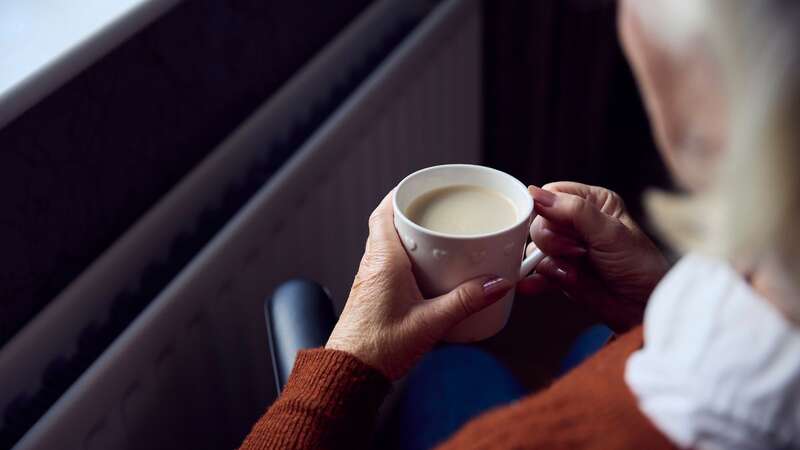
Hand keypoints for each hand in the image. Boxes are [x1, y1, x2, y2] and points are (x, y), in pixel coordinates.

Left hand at [326, 192, 512, 379]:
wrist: (350, 373)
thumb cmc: (378, 348)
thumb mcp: (431, 323)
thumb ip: (466, 301)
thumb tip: (496, 283)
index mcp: (383, 261)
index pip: (384, 212)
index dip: (401, 194)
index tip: (422, 187)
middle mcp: (372, 265)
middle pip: (387, 224)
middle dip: (412, 214)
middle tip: (439, 212)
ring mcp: (370, 279)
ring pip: (387, 244)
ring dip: (408, 236)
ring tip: (438, 238)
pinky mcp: (372, 294)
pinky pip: (388, 263)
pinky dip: (406, 257)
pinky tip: (426, 272)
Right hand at [518, 182, 668, 331]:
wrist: (643, 306)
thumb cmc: (638, 265)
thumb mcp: (609, 232)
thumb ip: (573, 211)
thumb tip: (536, 195)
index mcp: (592, 202)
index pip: (552, 193)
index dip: (547, 209)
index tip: (556, 225)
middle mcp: (576, 223)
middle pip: (539, 222)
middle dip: (553, 241)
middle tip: (578, 252)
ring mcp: (567, 249)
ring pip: (535, 248)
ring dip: (550, 263)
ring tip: (574, 274)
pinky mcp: (561, 273)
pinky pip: (536, 272)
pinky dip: (534, 279)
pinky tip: (531, 284)